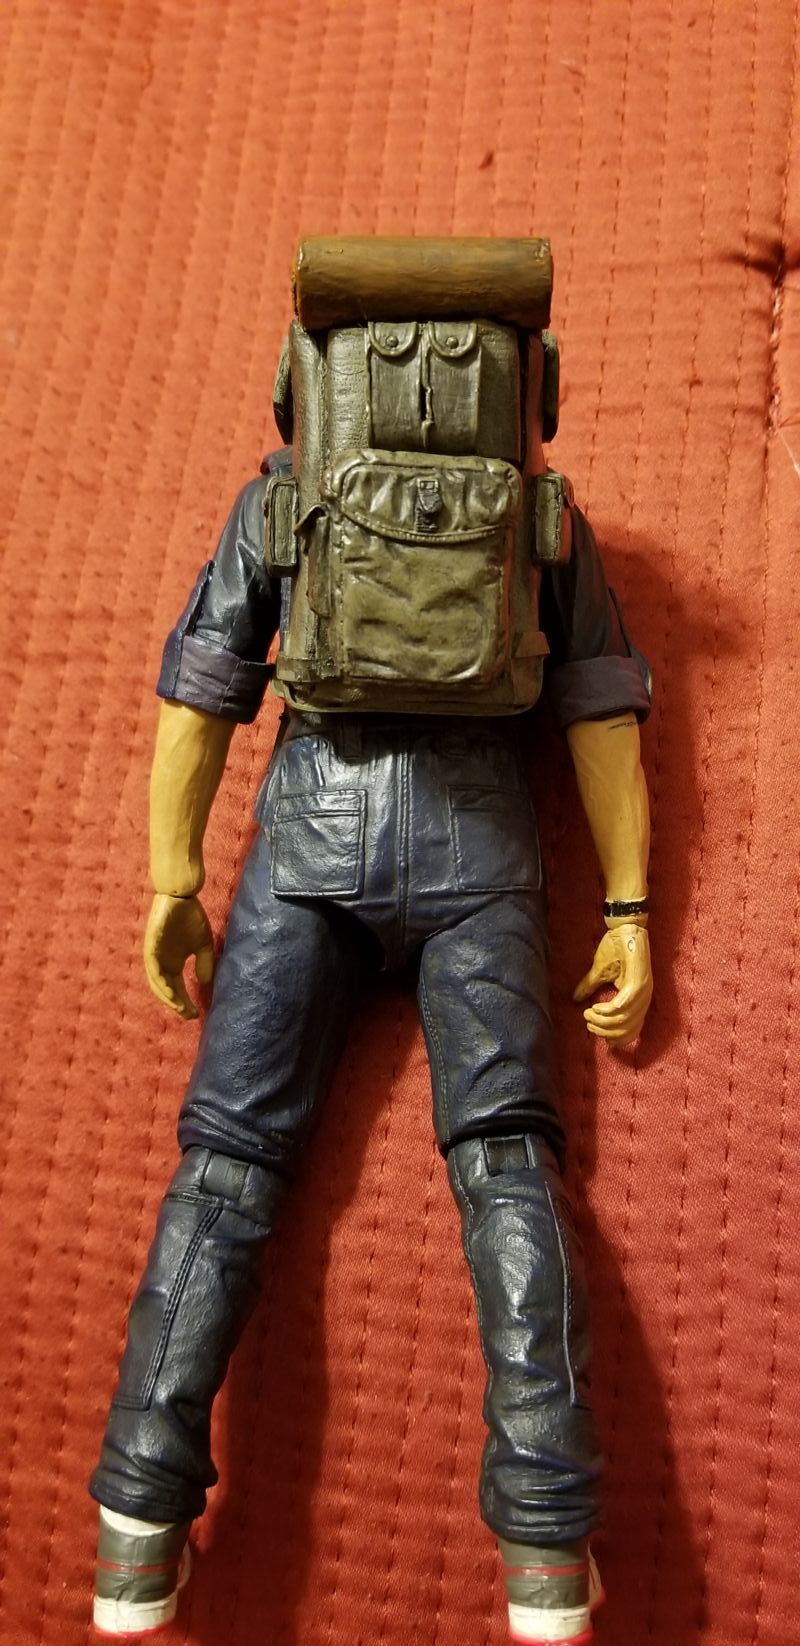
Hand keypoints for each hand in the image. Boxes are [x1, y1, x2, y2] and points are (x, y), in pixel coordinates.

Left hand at [144, 893, 215, 1019]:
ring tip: (178, 1008)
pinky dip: (160, 981)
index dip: (185, 1003)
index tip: (196, 1015)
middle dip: (176, 1004)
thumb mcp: (203, 945)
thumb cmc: (191, 918)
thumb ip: (205, 963)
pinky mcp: (151, 945)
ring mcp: (155, 955)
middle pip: (166, 989)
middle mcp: (162, 962)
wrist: (182, 897)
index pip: (177, 988)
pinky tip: (170, 991)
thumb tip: (205, 983)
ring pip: (156, 982)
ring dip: (166, 996)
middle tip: (188, 1015)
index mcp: (173, 963)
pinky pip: (153, 967)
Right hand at [573, 924, 652, 1044]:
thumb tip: (575, 999)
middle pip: (626, 1029)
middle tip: (588, 1024)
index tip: (597, 1035)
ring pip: (624, 1019)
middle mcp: (644, 998)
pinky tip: (596, 1008)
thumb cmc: (615, 948)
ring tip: (588, 1015)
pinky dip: (609, 1010)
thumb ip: (589, 987)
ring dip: (603, 1021)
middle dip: (605, 1031)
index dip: (615, 1038)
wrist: (624, 928)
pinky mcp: (638, 982)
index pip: (632, 1030)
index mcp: (637, 999)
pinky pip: (624, 1005)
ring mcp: (643, 991)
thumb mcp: (599, 972)